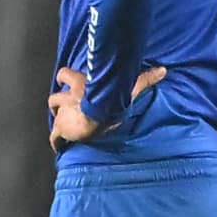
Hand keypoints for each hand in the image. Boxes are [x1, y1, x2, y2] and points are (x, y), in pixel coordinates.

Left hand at [48, 65, 166, 152]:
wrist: (96, 114)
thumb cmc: (111, 100)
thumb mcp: (128, 87)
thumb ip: (144, 78)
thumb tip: (163, 70)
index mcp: (80, 83)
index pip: (65, 75)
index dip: (65, 78)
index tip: (65, 80)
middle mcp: (68, 96)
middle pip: (56, 96)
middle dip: (58, 100)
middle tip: (62, 105)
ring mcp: (63, 113)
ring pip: (53, 111)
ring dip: (57, 116)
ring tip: (61, 122)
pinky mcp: (61, 128)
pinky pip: (55, 137)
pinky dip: (57, 141)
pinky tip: (60, 146)